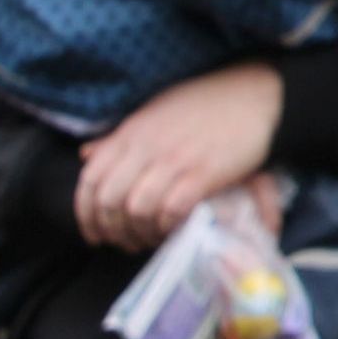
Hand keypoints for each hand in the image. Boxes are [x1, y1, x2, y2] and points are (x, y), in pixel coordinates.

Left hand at [76, 63, 282, 250]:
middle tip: (125, 243)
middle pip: (109, 200)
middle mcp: (146, 146)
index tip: (94, 234)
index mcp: (131, 132)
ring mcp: (174, 160)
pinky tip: (173, 228)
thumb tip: (85, 154)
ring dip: (141, 232)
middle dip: (113, 230)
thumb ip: (118, 138)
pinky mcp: (202, 172)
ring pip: (137, 208)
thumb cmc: (203, 104)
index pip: (90, 178)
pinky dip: (168, 226)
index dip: (85, 213)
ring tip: (150, 239)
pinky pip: (171, 209)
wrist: (252, 95)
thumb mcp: (152, 113)